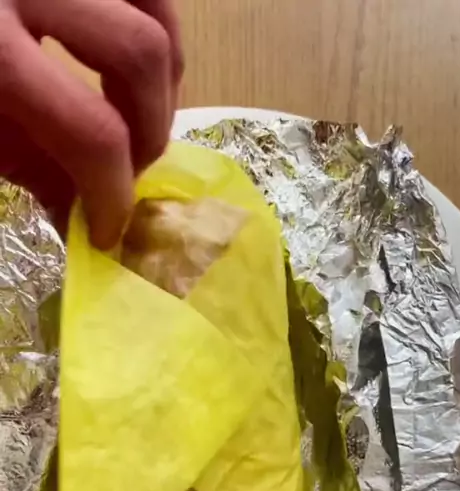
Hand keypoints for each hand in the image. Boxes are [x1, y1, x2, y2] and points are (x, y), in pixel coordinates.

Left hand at [0, 0, 183, 247]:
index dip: (113, 193)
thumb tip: (83, 210)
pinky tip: (135, 67)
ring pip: (153, 6)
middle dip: (150, 129)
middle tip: (130, 171)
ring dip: (164, 75)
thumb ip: (25, 164)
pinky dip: (155, 25)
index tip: (109, 229)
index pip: (90, 131)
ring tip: (141, 118)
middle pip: (139, 53)